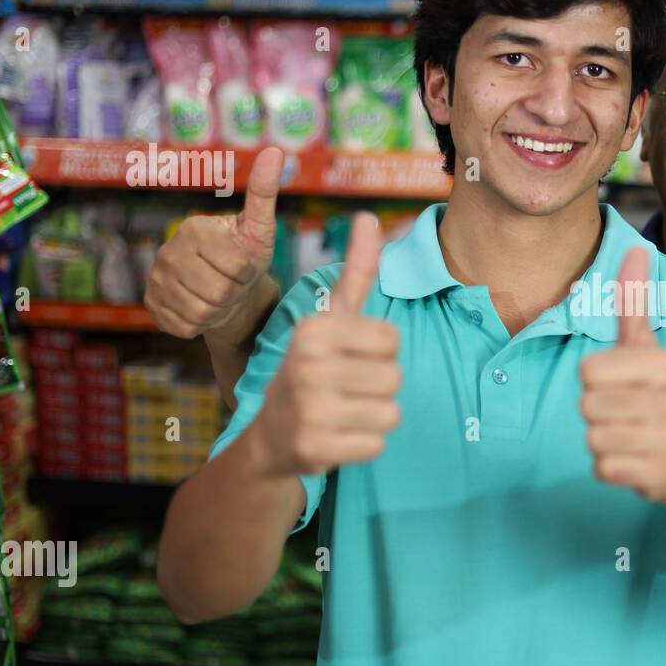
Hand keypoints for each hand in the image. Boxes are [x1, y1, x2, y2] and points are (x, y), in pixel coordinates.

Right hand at [145, 146, 282, 340]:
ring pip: (202, 312)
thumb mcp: (259, 228)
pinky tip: (203, 308)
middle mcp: (167, 252)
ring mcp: (155, 280)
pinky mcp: (151, 306)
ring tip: (219, 296)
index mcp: (194, 229)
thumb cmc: (245, 256)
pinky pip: (186, 327)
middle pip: (218, 292)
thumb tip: (276, 152)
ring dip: (219, 310)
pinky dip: (202, 325)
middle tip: (232, 283)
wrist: (226, 291)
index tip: (243, 265)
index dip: (248, 272)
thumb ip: (264, 193)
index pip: (237, 266)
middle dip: (234, 293)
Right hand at [255, 213, 400, 476]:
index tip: (350, 357)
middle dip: (379, 387)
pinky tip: (338, 437)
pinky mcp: (314, 448)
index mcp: (313, 330)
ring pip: (391, 413)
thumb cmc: (314, 369)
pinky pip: (378, 445)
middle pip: (394, 377)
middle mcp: (305, 366)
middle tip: (346, 390)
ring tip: (343, 412)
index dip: (380, 352)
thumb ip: (356, 271)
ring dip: (374, 417)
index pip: (392, 339)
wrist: (272, 436)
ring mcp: (308, 409)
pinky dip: (364, 445)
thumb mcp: (331, 319)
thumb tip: (369, 217)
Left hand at [580, 247, 665, 504]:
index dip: (596, 382)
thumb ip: (634, 302)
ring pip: (593, 437)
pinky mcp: (663, 475)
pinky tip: (634, 462)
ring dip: (604, 442)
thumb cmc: (661, 399)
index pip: (587, 370)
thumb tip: (634, 248)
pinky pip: (603, 468)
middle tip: (627, 416)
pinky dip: (611, 468)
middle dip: (598, 414)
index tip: (624, 387)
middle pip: (586, 405)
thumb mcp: (649, 349)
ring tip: (631, 438)